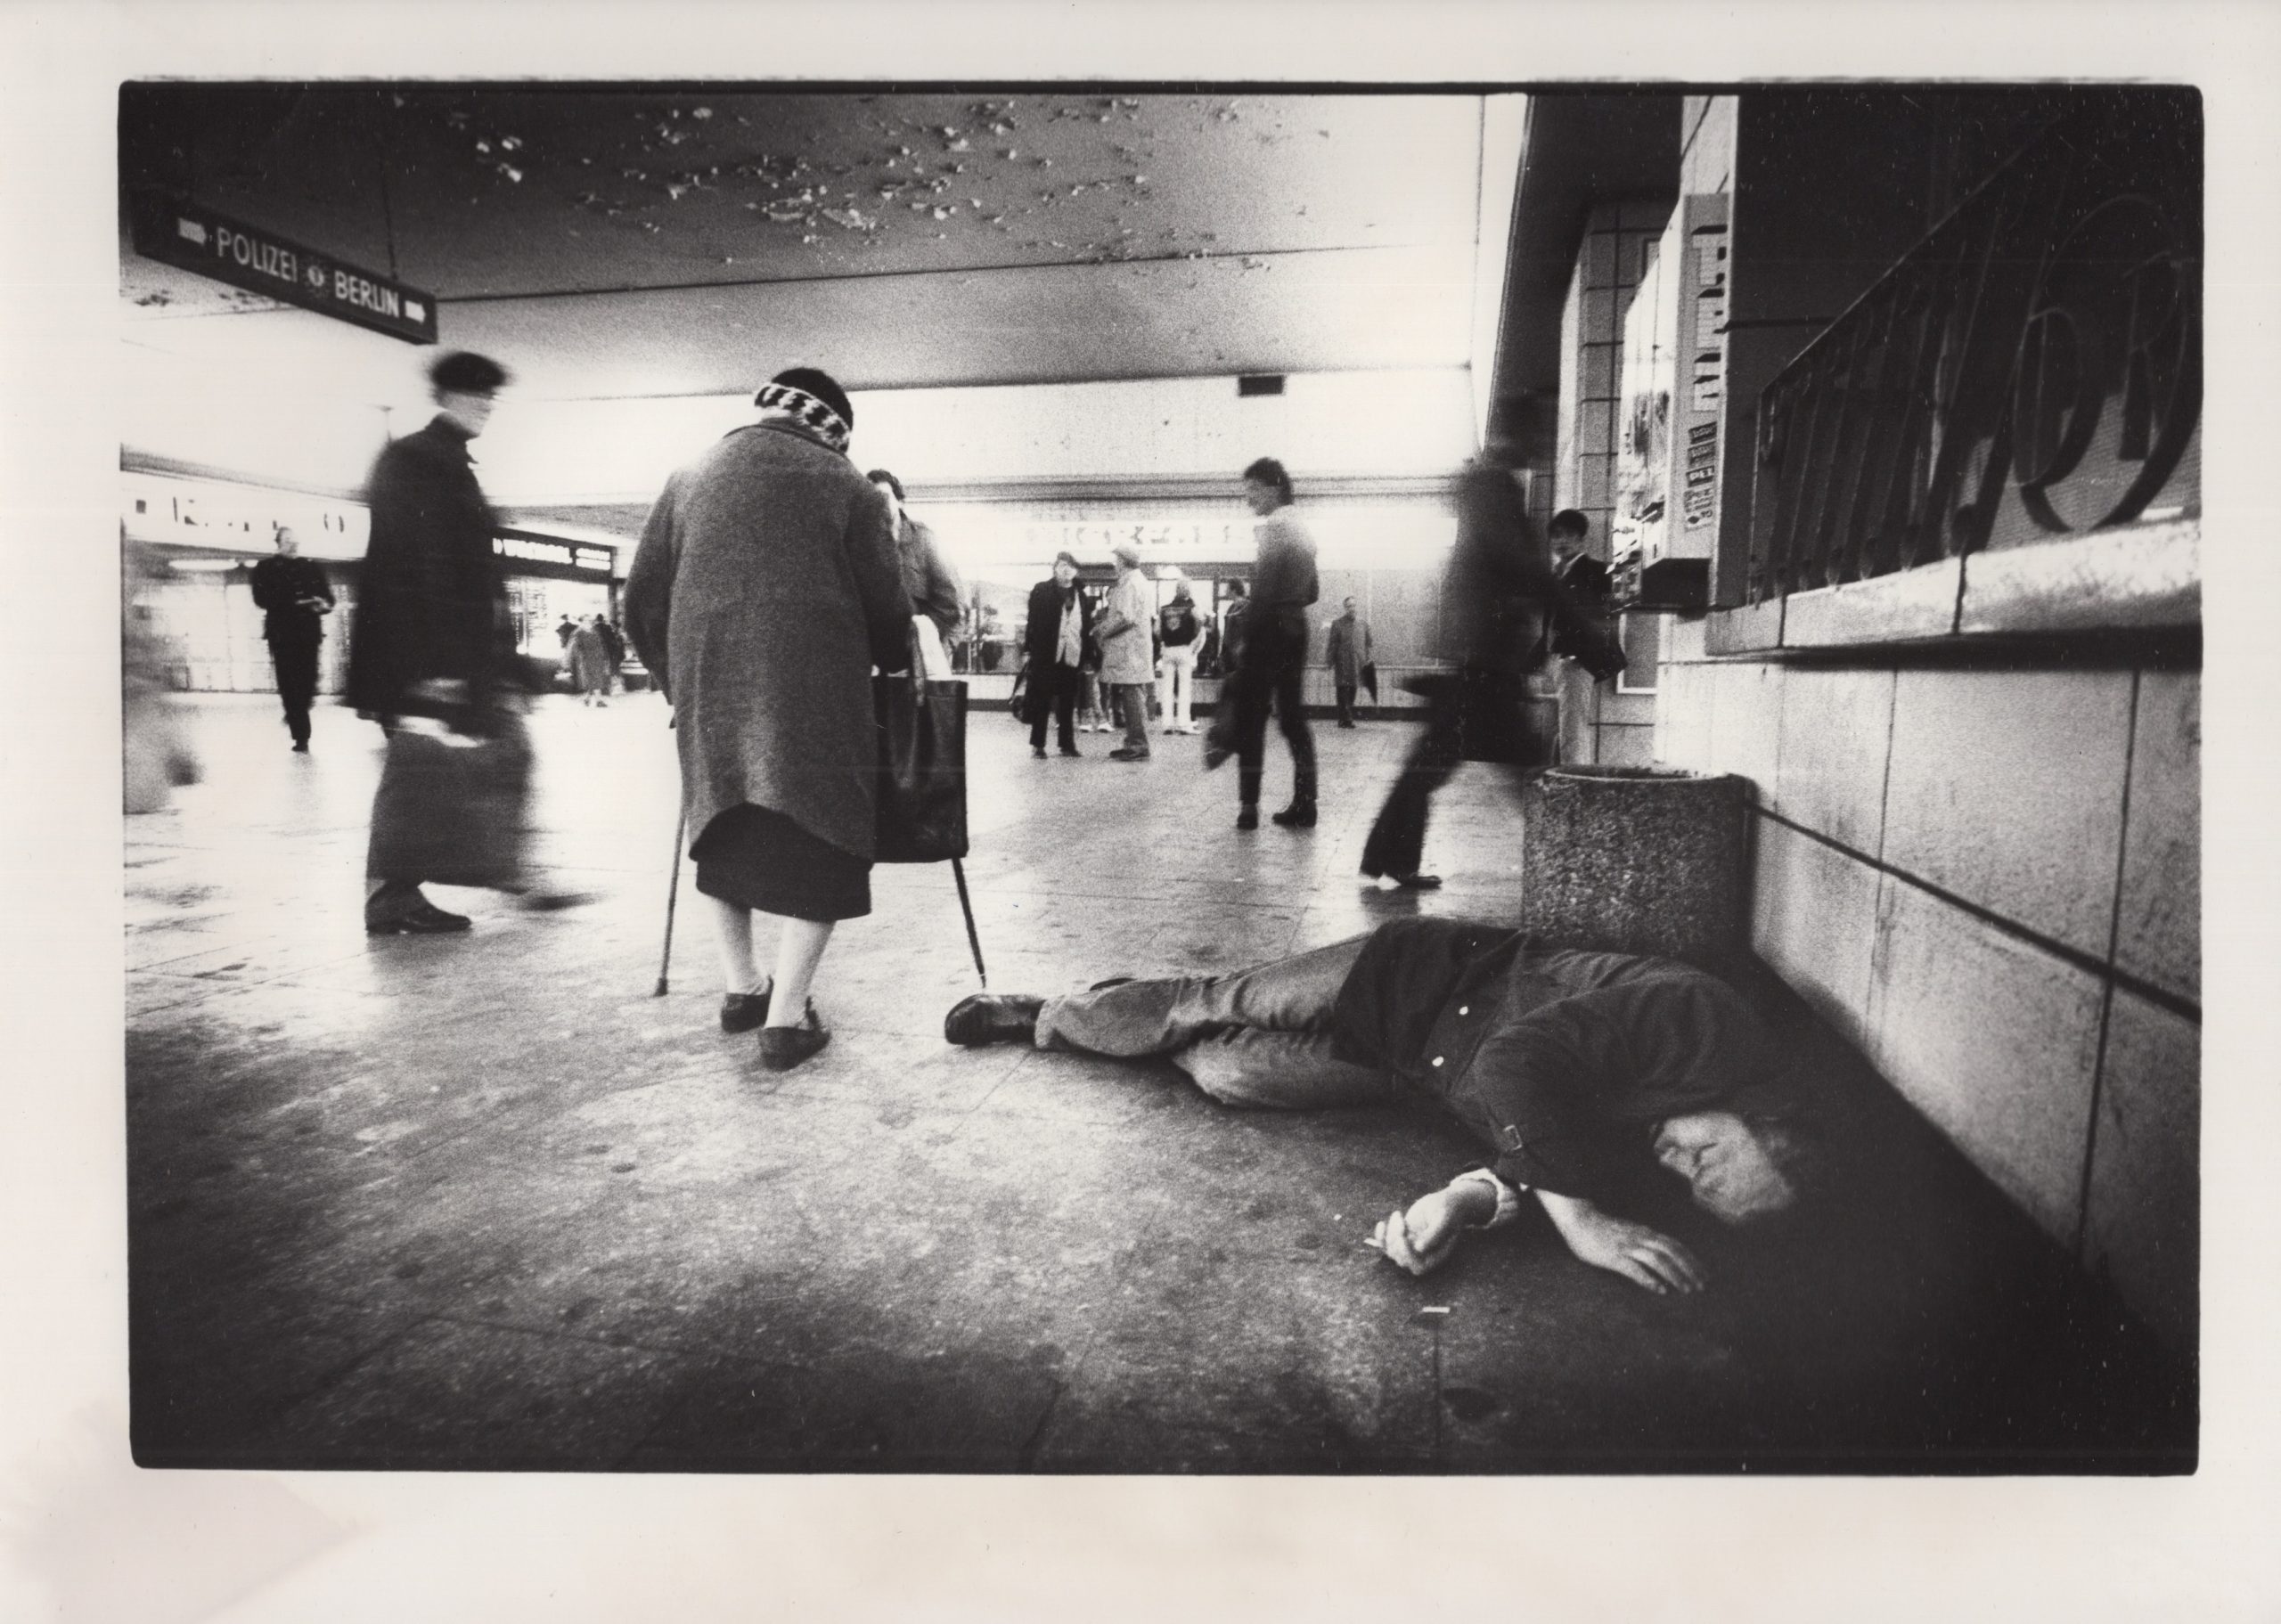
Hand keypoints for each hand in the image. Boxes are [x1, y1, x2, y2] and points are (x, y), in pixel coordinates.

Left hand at [1368, 1180, 1486, 1276]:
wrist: (1447, 1201)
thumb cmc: (1449, 1210)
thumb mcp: (1444, 1219)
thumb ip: (1434, 1234)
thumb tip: (1419, 1249)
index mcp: (1436, 1256)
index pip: (1418, 1267)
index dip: (1407, 1255)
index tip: (1402, 1236)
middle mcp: (1423, 1255)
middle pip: (1402, 1260)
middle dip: (1397, 1242)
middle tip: (1401, 1221)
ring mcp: (1411, 1247)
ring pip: (1392, 1251)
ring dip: (1390, 1234)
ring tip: (1399, 1215)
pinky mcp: (1402, 1238)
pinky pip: (1386, 1244)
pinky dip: (1380, 1236)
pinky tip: (1381, 1224)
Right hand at [1537, 1192, 1704, 1294]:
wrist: (1577, 1219)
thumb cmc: (1601, 1229)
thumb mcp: (1628, 1233)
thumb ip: (1642, 1242)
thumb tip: (1659, 1258)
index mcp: (1645, 1232)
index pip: (1675, 1245)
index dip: (1692, 1259)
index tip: (1704, 1273)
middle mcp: (1640, 1237)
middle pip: (1672, 1251)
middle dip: (1690, 1268)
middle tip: (1703, 1285)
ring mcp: (1627, 1246)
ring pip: (1658, 1259)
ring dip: (1675, 1275)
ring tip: (1687, 1289)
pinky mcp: (1613, 1256)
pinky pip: (1634, 1268)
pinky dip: (1649, 1279)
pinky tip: (1660, 1290)